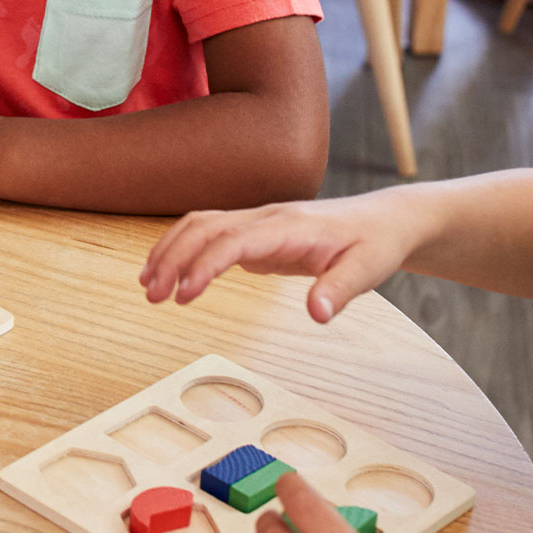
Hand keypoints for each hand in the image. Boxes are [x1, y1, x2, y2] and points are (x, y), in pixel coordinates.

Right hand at [138, 193, 425, 321]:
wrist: (384, 220)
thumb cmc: (374, 243)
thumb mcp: (368, 269)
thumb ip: (340, 290)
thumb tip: (317, 315)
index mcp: (290, 226)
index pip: (235, 239)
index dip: (206, 264)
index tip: (184, 293)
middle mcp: (267, 217)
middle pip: (205, 227)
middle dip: (173, 257)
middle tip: (152, 295)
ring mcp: (258, 222)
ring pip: (201, 225)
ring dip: (171, 251)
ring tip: (148, 286)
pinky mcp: (256, 234)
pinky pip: (210, 234)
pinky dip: (183, 249)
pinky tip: (170, 275)